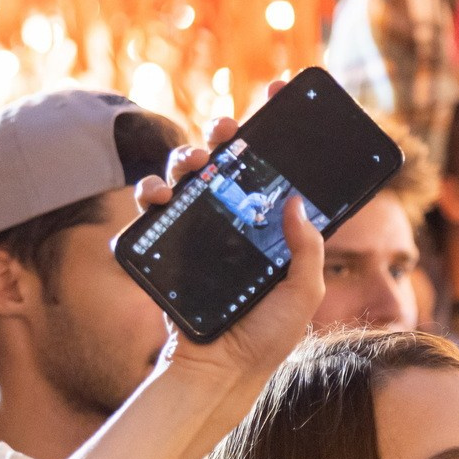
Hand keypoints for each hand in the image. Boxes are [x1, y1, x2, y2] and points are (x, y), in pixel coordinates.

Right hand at [131, 93, 323, 391]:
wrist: (219, 371)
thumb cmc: (266, 337)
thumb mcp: (302, 294)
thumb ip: (307, 251)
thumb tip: (297, 203)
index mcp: (273, 225)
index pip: (276, 166)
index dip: (277, 125)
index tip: (279, 87)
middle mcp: (237, 219)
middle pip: (230, 160)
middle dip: (227, 133)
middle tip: (230, 130)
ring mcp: (202, 228)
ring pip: (191, 174)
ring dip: (188, 155)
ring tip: (196, 162)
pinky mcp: (169, 243)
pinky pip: (155, 205)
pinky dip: (151, 190)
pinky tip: (159, 192)